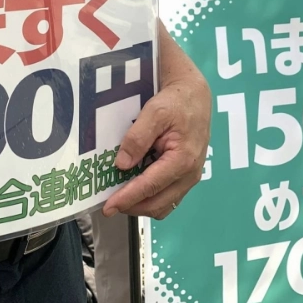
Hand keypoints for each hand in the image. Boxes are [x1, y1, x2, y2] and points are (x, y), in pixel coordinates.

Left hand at [102, 24, 210, 219]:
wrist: (195, 95)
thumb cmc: (176, 102)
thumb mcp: (155, 112)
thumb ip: (138, 138)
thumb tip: (122, 165)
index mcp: (183, 159)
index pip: (150, 187)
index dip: (127, 198)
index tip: (108, 207)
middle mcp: (190, 174)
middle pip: (158, 204)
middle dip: (132, 207)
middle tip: (109, 204)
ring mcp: (190, 177)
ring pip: (164, 205)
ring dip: (141, 205)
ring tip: (121, 196)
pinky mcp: (187, 175)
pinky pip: (168, 197)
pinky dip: (150, 198)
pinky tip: (136, 187)